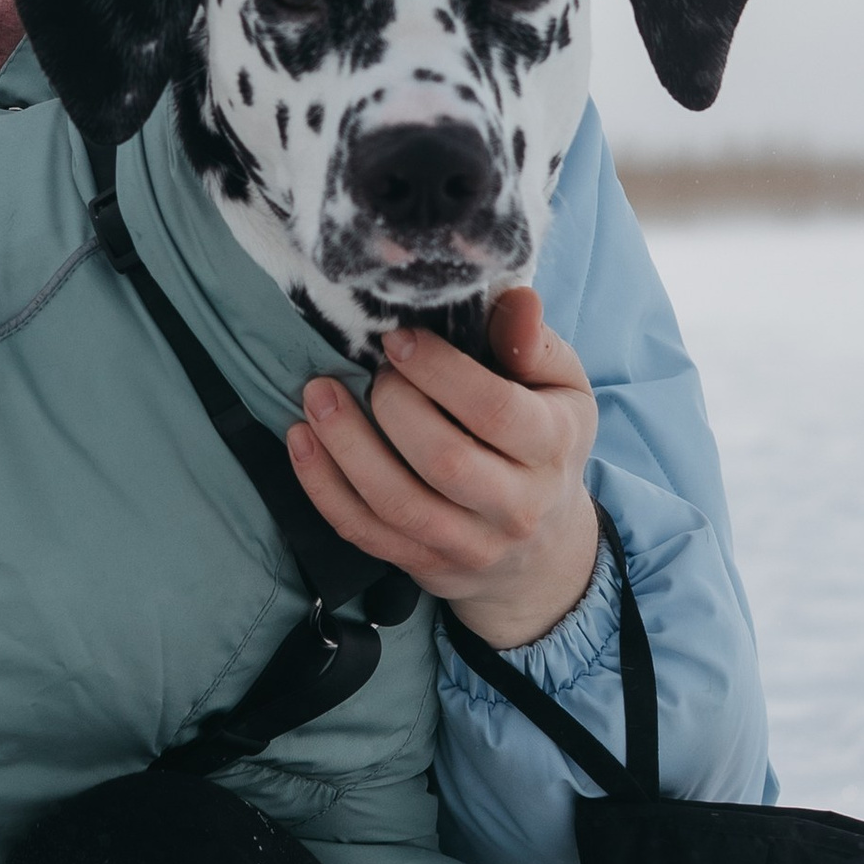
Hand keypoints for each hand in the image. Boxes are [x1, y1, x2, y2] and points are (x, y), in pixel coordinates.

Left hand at [285, 287, 600, 648]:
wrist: (542, 552)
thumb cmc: (544, 444)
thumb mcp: (561, 388)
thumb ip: (534, 344)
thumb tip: (518, 299)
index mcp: (551, 448)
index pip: (494, 410)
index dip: (439, 370)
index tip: (399, 338)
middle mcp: (515, 505)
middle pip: (444, 460)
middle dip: (393, 406)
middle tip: (373, 369)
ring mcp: (468, 543)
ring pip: (397, 502)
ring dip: (345, 446)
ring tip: (317, 395)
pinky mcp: (425, 564)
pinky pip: (365, 531)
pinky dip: (324, 488)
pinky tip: (302, 442)